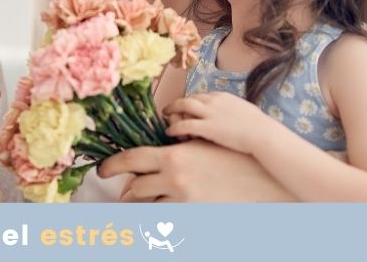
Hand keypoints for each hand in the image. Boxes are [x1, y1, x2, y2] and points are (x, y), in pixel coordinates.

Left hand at [98, 141, 294, 201]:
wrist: (263, 180)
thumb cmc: (234, 157)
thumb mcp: (202, 144)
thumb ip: (177, 147)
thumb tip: (157, 148)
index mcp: (173, 156)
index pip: (131, 160)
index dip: (111, 166)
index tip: (102, 169)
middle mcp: (174, 179)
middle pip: (135, 189)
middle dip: (128, 193)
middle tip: (125, 193)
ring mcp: (183, 201)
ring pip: (149, 209)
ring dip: (143, 207)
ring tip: (141, 206)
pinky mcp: (193, 216)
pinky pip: (167, 222)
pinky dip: (162, 219)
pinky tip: (162, 216)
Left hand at [163, 93, 273, 153]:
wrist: (263, 134)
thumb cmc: (259, 127)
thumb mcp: (245, 111)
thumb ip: (233, 111)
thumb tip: (232, 115)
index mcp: (222, 96)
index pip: (200, 95)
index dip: (191, 102)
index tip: (185, 108)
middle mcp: (213, 101)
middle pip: (189, 98)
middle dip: (177, 103)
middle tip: (168, 108)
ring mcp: (209, 113)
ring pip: (183, 106)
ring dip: (171, 110)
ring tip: (164, 116)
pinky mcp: (207, 127)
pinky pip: (184, 125)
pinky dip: (174, 127)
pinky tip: (169, 132)